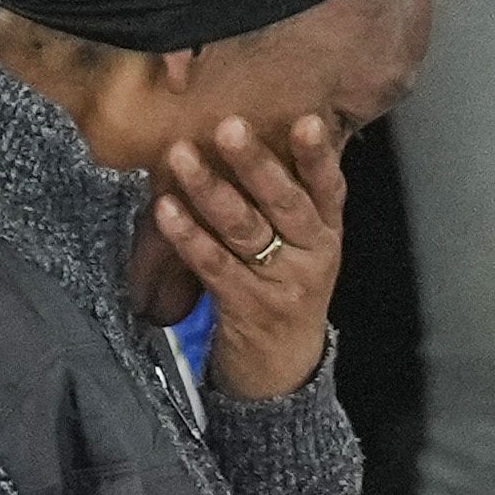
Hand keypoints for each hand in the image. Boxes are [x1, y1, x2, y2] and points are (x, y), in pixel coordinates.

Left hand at [149, 103, 354, 393]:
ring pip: (245, 230)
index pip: (329, 188)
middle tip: (229, 127)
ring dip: (210, 190)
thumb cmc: (287, 292)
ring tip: (181, 155)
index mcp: (329, 234)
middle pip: (285, 204)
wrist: (283, 373)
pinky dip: (188, 236)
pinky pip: (214, 265)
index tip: (307, 120)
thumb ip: (290, 201)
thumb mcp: (304, 249)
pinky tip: (165, 208)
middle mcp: (312, 256)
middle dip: (255, 163)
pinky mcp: (246, 308)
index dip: (319, 156)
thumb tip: (260, 134)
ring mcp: (280, 284)